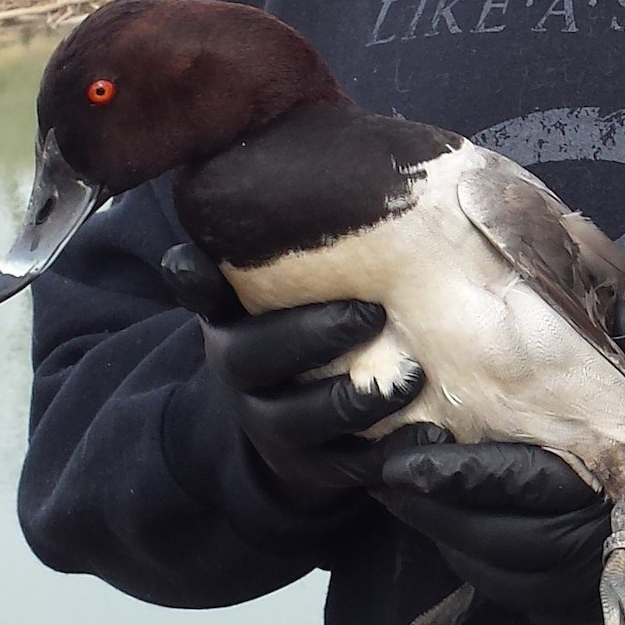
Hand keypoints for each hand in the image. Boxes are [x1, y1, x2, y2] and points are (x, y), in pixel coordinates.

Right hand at [161, 243, 430, 511]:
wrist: (291, 438)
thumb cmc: (302, 335)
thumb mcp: (283, 290)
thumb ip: (292, 240)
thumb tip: (328, 154)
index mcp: (229, 321)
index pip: (199, 294)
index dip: (192, 280)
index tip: (190, 262)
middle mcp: (240, 374)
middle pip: (251, 359)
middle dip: (309, 336)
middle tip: (370, 314)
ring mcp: (274, 427)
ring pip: (300, 420)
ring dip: (355, 400)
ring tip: (411, 376)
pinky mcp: (315, 471)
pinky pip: (351, 467)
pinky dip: (395, 454)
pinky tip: (435, 436)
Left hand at [376, 301, 624, 624]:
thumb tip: (614, 316)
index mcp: (619, 501)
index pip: (515, 489)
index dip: (454, 477)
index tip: (404, 458)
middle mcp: (591, 560)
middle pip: (485, 539)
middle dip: (429, 508)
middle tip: (385, 473)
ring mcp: (585, 604)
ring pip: (493, 574)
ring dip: (448, 537)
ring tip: (410, 498)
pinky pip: (515, 598)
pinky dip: (482, 565)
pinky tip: (465, 534)